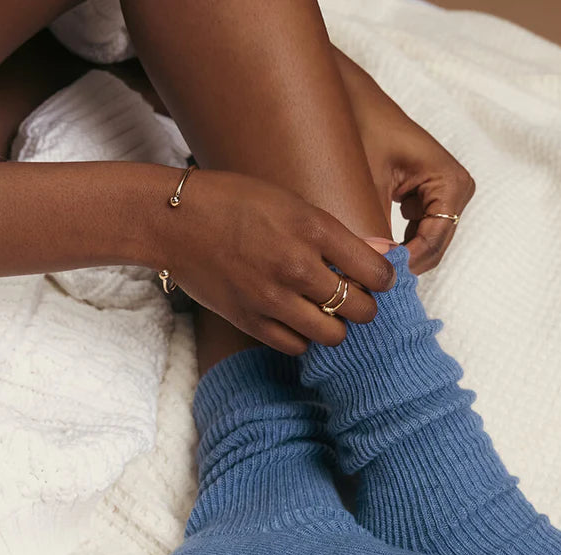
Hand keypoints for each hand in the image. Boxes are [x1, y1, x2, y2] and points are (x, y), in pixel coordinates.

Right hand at [156, 168, 395, 354]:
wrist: (174, 220)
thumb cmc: (235, 202)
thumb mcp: (292, 202)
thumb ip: (339, 235)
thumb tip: (384, 254)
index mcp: (313, 228)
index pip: (376, 272)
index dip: (386, 279)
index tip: (380, 279)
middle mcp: (296, 266)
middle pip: (361, 309)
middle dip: (366, 306)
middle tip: (355, 297)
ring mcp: (272, 298)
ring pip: (334, 335)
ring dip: (337, 326)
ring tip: (327, 311)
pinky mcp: (250, 321)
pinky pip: (297, 346)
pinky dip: (304, 337)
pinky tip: (298, 320)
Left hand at [335, 48, 474, 273]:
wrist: (353, 100)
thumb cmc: (362, 129)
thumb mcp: (367, 184)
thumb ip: (376, 230)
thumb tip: (373, 272)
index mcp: (450, 182)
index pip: (432, 242)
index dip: (404, 264)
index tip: (373, 278)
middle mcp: (457, 190)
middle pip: (433, 248)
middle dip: (403, 264)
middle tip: (368, 281)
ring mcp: (447, 195)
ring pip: (426, 245)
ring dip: (400, 257)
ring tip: (368, 269)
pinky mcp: (432, 198)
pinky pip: (420, 234)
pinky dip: (398, 245)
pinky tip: (375, 251)